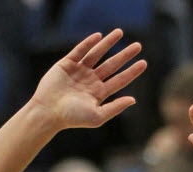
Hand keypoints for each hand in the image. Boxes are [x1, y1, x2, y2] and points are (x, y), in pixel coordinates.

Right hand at [30, 29, 146, 132]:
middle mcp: (90, 81)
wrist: (48, 112)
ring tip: (120, 33)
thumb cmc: (72, 118)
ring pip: (96, 54)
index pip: (118, 80)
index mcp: (97, 94)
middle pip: (111, 65)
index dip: (131, 72)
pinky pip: (79, 51)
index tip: (144, 63)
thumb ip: (115, 108)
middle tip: (138, 46)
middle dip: (124, 55)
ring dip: (108, 43)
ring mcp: (78, 71)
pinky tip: (99, 36)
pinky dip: (88, 43)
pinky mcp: (66, 64)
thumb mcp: (97, 116)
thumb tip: (133, 99)